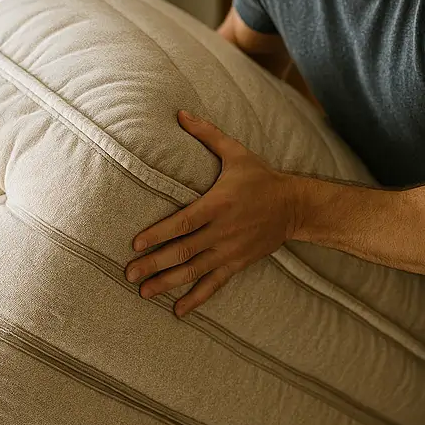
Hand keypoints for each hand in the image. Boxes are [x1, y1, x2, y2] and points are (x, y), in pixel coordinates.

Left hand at [124, 109, 300, 316]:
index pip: (183, 222)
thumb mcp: (236, 151)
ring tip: (144, 292)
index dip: (159, 234)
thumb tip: (180, 113)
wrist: (295, 206)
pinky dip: (196, 299)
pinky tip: (178, 311)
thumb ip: (206, 134)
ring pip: (195, 271)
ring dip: (168, 283)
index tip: (136, 244)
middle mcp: (222, 231)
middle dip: (154, 264)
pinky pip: (214, 285)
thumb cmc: (260, 176)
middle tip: (129, 273)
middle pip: (184, 251)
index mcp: (218, 204)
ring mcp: (230, 251)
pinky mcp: (237, 263)